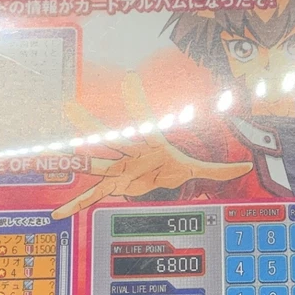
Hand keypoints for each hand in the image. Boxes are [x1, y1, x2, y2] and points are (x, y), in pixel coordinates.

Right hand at [52, 72, 251, 218]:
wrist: (159, 175)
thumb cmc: (174, 166)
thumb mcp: (198, 169)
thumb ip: (220, 169)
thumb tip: (244, 165)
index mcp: (149, 146)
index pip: (144, 122)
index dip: (136, 102)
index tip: (129, 80)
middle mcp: (129, 155)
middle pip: (109, 139)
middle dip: (90, 124)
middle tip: (70, 106)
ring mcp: (118, 169)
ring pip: (93, 160)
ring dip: (73, 154)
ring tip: (49, 147)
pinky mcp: (113, 187)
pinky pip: (92, 197)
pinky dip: (76, 205)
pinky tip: (58, 214)